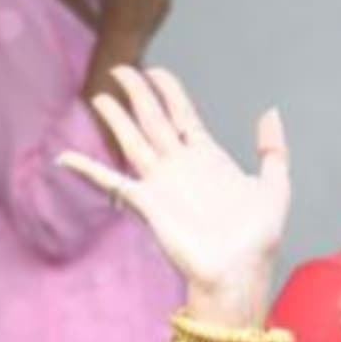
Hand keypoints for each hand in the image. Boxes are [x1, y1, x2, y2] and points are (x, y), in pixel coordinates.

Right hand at [57, 65, 290, 328]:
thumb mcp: (275, 185)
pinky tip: (66, 158)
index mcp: (207, 157)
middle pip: (152, 119)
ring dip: (115, 118)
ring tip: (98, 97)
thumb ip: (273, 149)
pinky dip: (87, 170)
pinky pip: (110, 182)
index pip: (182, 114)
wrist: (239, 272)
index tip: (155, 71)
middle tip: (120, 69)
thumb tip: (270, 112)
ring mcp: (160, 184)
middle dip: (136, 93)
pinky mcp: (146, 204)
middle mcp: (179, 166)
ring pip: (132, 140)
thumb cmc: (258, 239)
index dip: (168, 90)